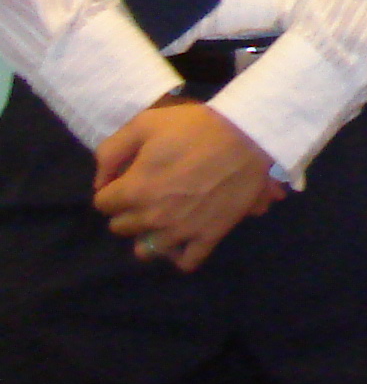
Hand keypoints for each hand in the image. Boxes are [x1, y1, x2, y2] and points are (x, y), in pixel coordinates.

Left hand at [93, 100, 281, 271]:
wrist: (249, 134)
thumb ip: (111, 150)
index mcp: (135, 190)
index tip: (128, 177)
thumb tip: (100, 181)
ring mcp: (181, 230)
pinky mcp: (208, 236)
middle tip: (148, 192)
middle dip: (128, 210)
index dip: (113, 188)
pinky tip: (182, 238)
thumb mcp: (146, 122)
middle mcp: (152, 217)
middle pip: (120, 227)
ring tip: (162, 217)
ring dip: (148, 234)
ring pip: (146, 250)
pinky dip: (180, 254)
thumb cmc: (197, 126)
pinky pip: (186, 262)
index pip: (102, 203)